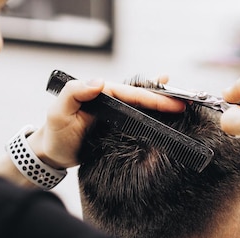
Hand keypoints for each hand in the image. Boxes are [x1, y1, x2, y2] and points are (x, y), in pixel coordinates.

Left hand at [30, 77, 185, 168]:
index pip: (132, 93)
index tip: (174, 102)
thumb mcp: (60, 112)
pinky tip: (168, 118)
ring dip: (163, 104)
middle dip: (165, 98)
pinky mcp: (117, 127)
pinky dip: (154, 118)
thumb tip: (99, 81)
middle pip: (142, 96)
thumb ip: (74, 93)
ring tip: (184, 103)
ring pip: (143, 106)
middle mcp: (111, 100)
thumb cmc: (55, 133)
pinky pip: (139, 120)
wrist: (52, 154)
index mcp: (102, 93)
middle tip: (186, 101)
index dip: (155, 97)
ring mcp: (115, 114)